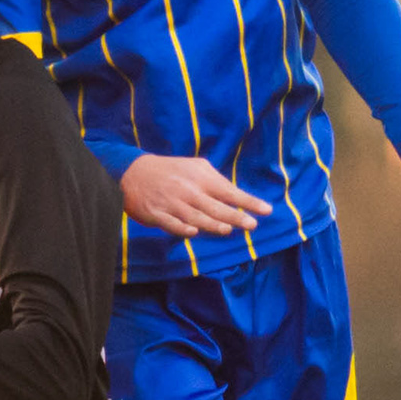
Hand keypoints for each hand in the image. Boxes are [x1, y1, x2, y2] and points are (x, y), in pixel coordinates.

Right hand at [120, 153, 273, 237]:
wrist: (134, 172)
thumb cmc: (171, 171)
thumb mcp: (195, 167)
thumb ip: (215, 181)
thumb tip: (237, 196)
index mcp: (201, 178)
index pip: (230, 191)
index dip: (248, 202)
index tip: (266, 210)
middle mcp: (189, 190)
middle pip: (215, 206)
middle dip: (235, 216)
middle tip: (252, 225)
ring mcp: (172, 203)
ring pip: (195, 217)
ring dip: (212, 224)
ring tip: (228, 230)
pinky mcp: (157, 214)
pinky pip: (171, 223)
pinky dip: (181, 228)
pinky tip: (193, 232)